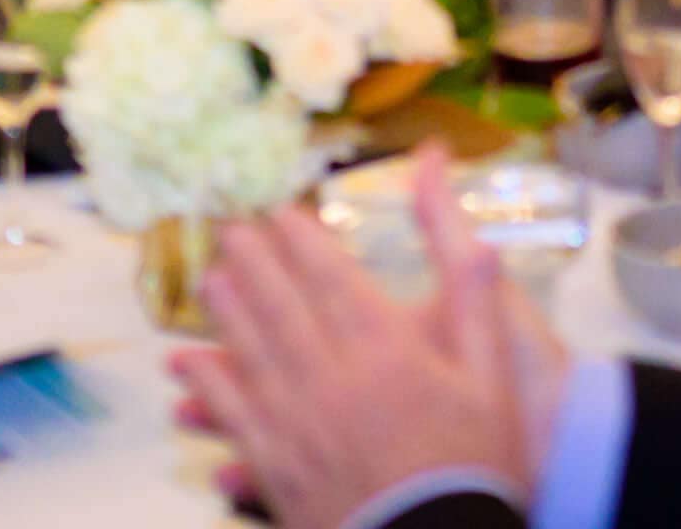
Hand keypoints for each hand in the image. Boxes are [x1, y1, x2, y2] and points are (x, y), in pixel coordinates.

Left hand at [180, 152, 560, 528]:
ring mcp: (298, 425)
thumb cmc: (474, 462)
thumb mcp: (492, 374)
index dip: (301, 239)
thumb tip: (480, 235)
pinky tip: (188, 366)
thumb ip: (476, 296)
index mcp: (385, 349)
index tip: (280, 211)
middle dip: (254, 261)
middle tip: (231, 228)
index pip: (329, 276)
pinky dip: (207, 386)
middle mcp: (331, 378)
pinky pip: (234, 416)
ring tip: (210, 279)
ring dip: (226, 312)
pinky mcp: (278, 469)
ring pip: (250, 354)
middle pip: (281, 305)